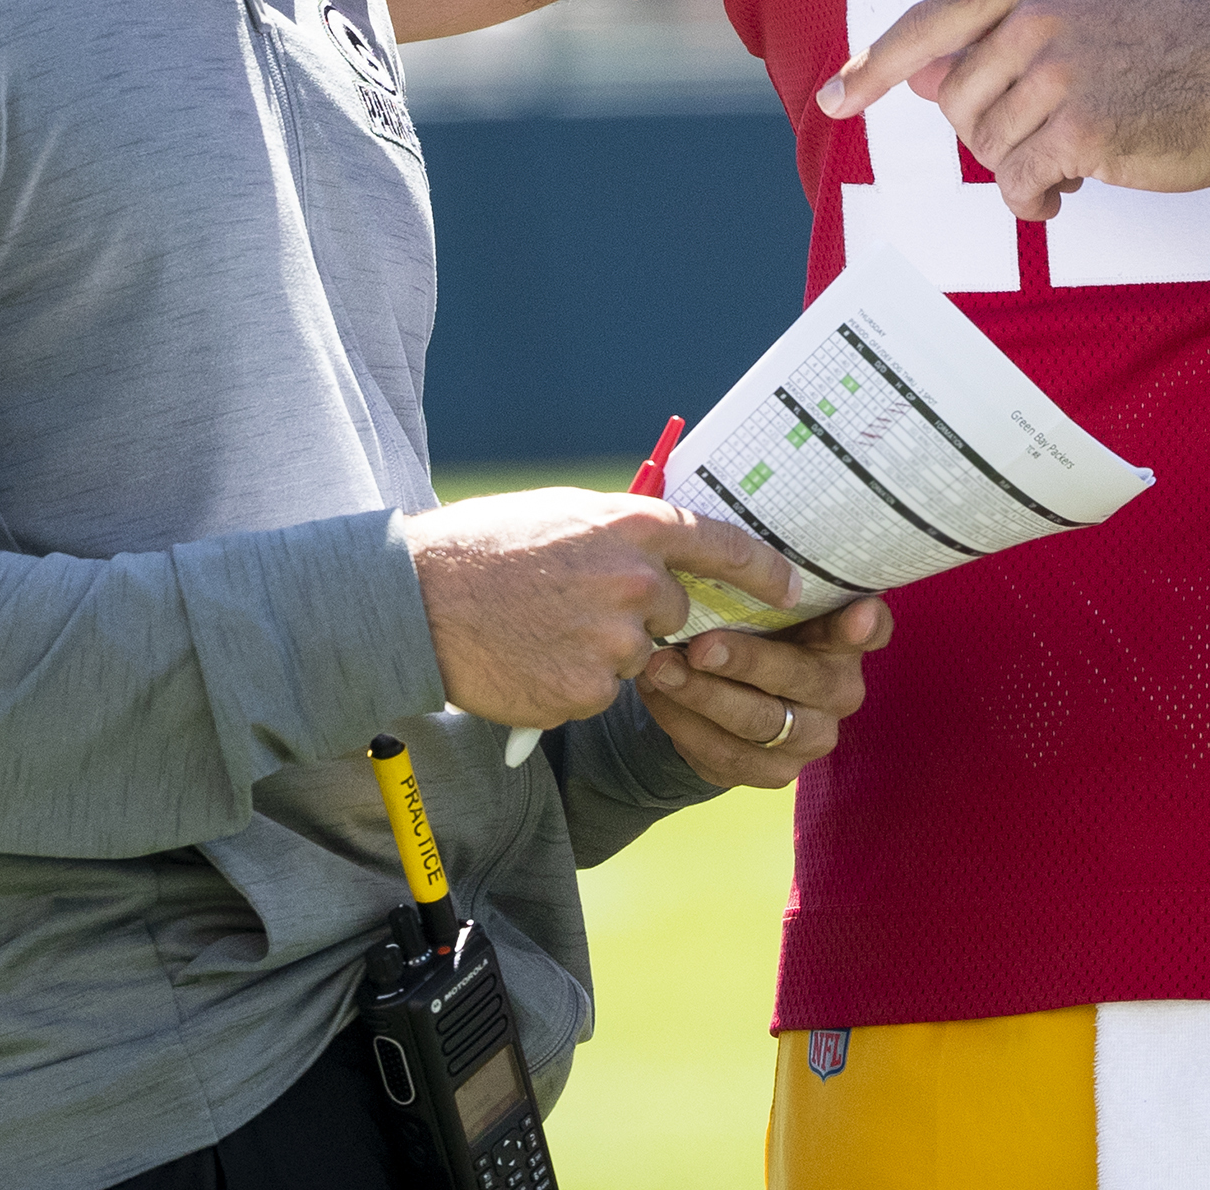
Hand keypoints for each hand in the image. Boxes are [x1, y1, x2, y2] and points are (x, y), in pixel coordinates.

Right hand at [400, 492, 795, 734]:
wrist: (417, 603)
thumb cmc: (485, 549)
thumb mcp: (564, 516)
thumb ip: (622, 532)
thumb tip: (665, 547)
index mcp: (631, 526)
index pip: (725, 546)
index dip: (765, 570)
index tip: (792, 588)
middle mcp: (634, 582)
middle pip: (677, 612)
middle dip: (643, 615)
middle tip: (579, 604)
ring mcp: (614, 641)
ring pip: (638, 656)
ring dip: (603, 651)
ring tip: (542, 630)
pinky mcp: (590, 692)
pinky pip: (602, 692)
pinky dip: (574, 683)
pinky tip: (532, 660)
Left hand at [635, 596, 888, 788]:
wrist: (726, 692)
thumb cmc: (748, 626)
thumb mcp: (760, 600)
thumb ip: (761, 584)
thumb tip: (731, 550)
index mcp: (846, 638)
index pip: (873, 629)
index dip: (865, 626)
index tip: (858, 615)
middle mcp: (841, 691)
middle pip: (800, 678)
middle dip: (745, 661)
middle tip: (698, 646)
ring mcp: (811, 738)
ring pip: (759, 722)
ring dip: (703, 696)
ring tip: (659, 669)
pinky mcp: (775, 773)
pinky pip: (727, 755)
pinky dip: (686, 725)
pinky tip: (658, 697)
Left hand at [814, 0, 1209, 219]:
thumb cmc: (1177, 48)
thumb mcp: (1087, 10)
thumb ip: (1002, 34)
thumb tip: (916, 75)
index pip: (929, 21)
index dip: (875, 64)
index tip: (836, 95)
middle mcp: (1037, 14)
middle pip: (954, 100)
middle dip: (991, 133)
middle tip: (1049, 140)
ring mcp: (1059, 68)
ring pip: (984, 145)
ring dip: (1021, 168)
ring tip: (1074, 159)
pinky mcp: (1080, 127)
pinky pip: (1019, 182)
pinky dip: (1035, 201)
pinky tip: (1068, 195)